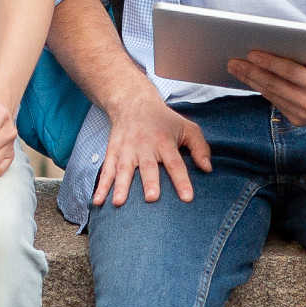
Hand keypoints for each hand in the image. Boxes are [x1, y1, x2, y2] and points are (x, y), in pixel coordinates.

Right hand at [93, 81, 211, 206]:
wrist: (133, 103)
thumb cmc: (165, 121)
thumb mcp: (187, 128)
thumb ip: (200, 148)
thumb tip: (208, 169)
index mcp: (165, 142)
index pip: (175, 163)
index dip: (181, 180)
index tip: (187, 198)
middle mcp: (145, 147)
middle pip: (148, 167)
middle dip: (149, 182)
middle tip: (151, 198)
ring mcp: (126, 151)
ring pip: (124, 170)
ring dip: (121, 187)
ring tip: (119, 203)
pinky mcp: (113, 153)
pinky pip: (107, 171)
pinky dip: (101, 186)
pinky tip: (97, 201)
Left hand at [228, 43, 305, 124]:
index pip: (290, 72)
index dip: (269, 62)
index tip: (251, 53)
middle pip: (274, 86)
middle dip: (251, 72)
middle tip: (233, 61)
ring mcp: (304, 116)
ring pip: (271, 95)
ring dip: (251, 82)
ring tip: (236, 68)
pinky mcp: (298, 120)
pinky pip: (275, 102)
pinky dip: (261, 90)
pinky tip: (250, 79)